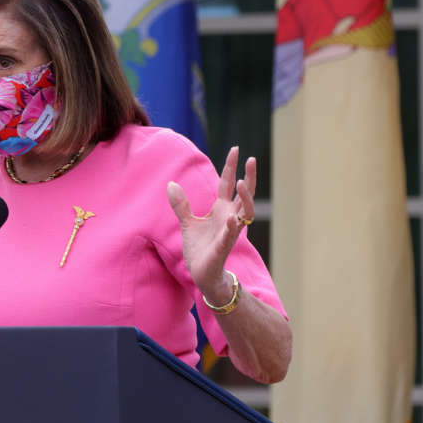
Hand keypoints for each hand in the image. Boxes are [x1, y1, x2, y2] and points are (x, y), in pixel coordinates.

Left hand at [166, 146, 255, 305]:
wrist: (202, 273)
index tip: (236, 149)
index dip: (231, 167)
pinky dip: (231, 226)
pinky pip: (230, 235)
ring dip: (245, 198)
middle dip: (248, 177)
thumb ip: (181, 204)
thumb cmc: (200, 248)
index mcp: (221, 210)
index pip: (227, 184)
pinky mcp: (223, 247)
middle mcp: (229, 218)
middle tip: (251, 159)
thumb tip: (171, 184)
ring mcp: (228, 232)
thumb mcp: (187, 222)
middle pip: (243, 194)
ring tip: (240, 183)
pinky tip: (231, 217)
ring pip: (245, 212)